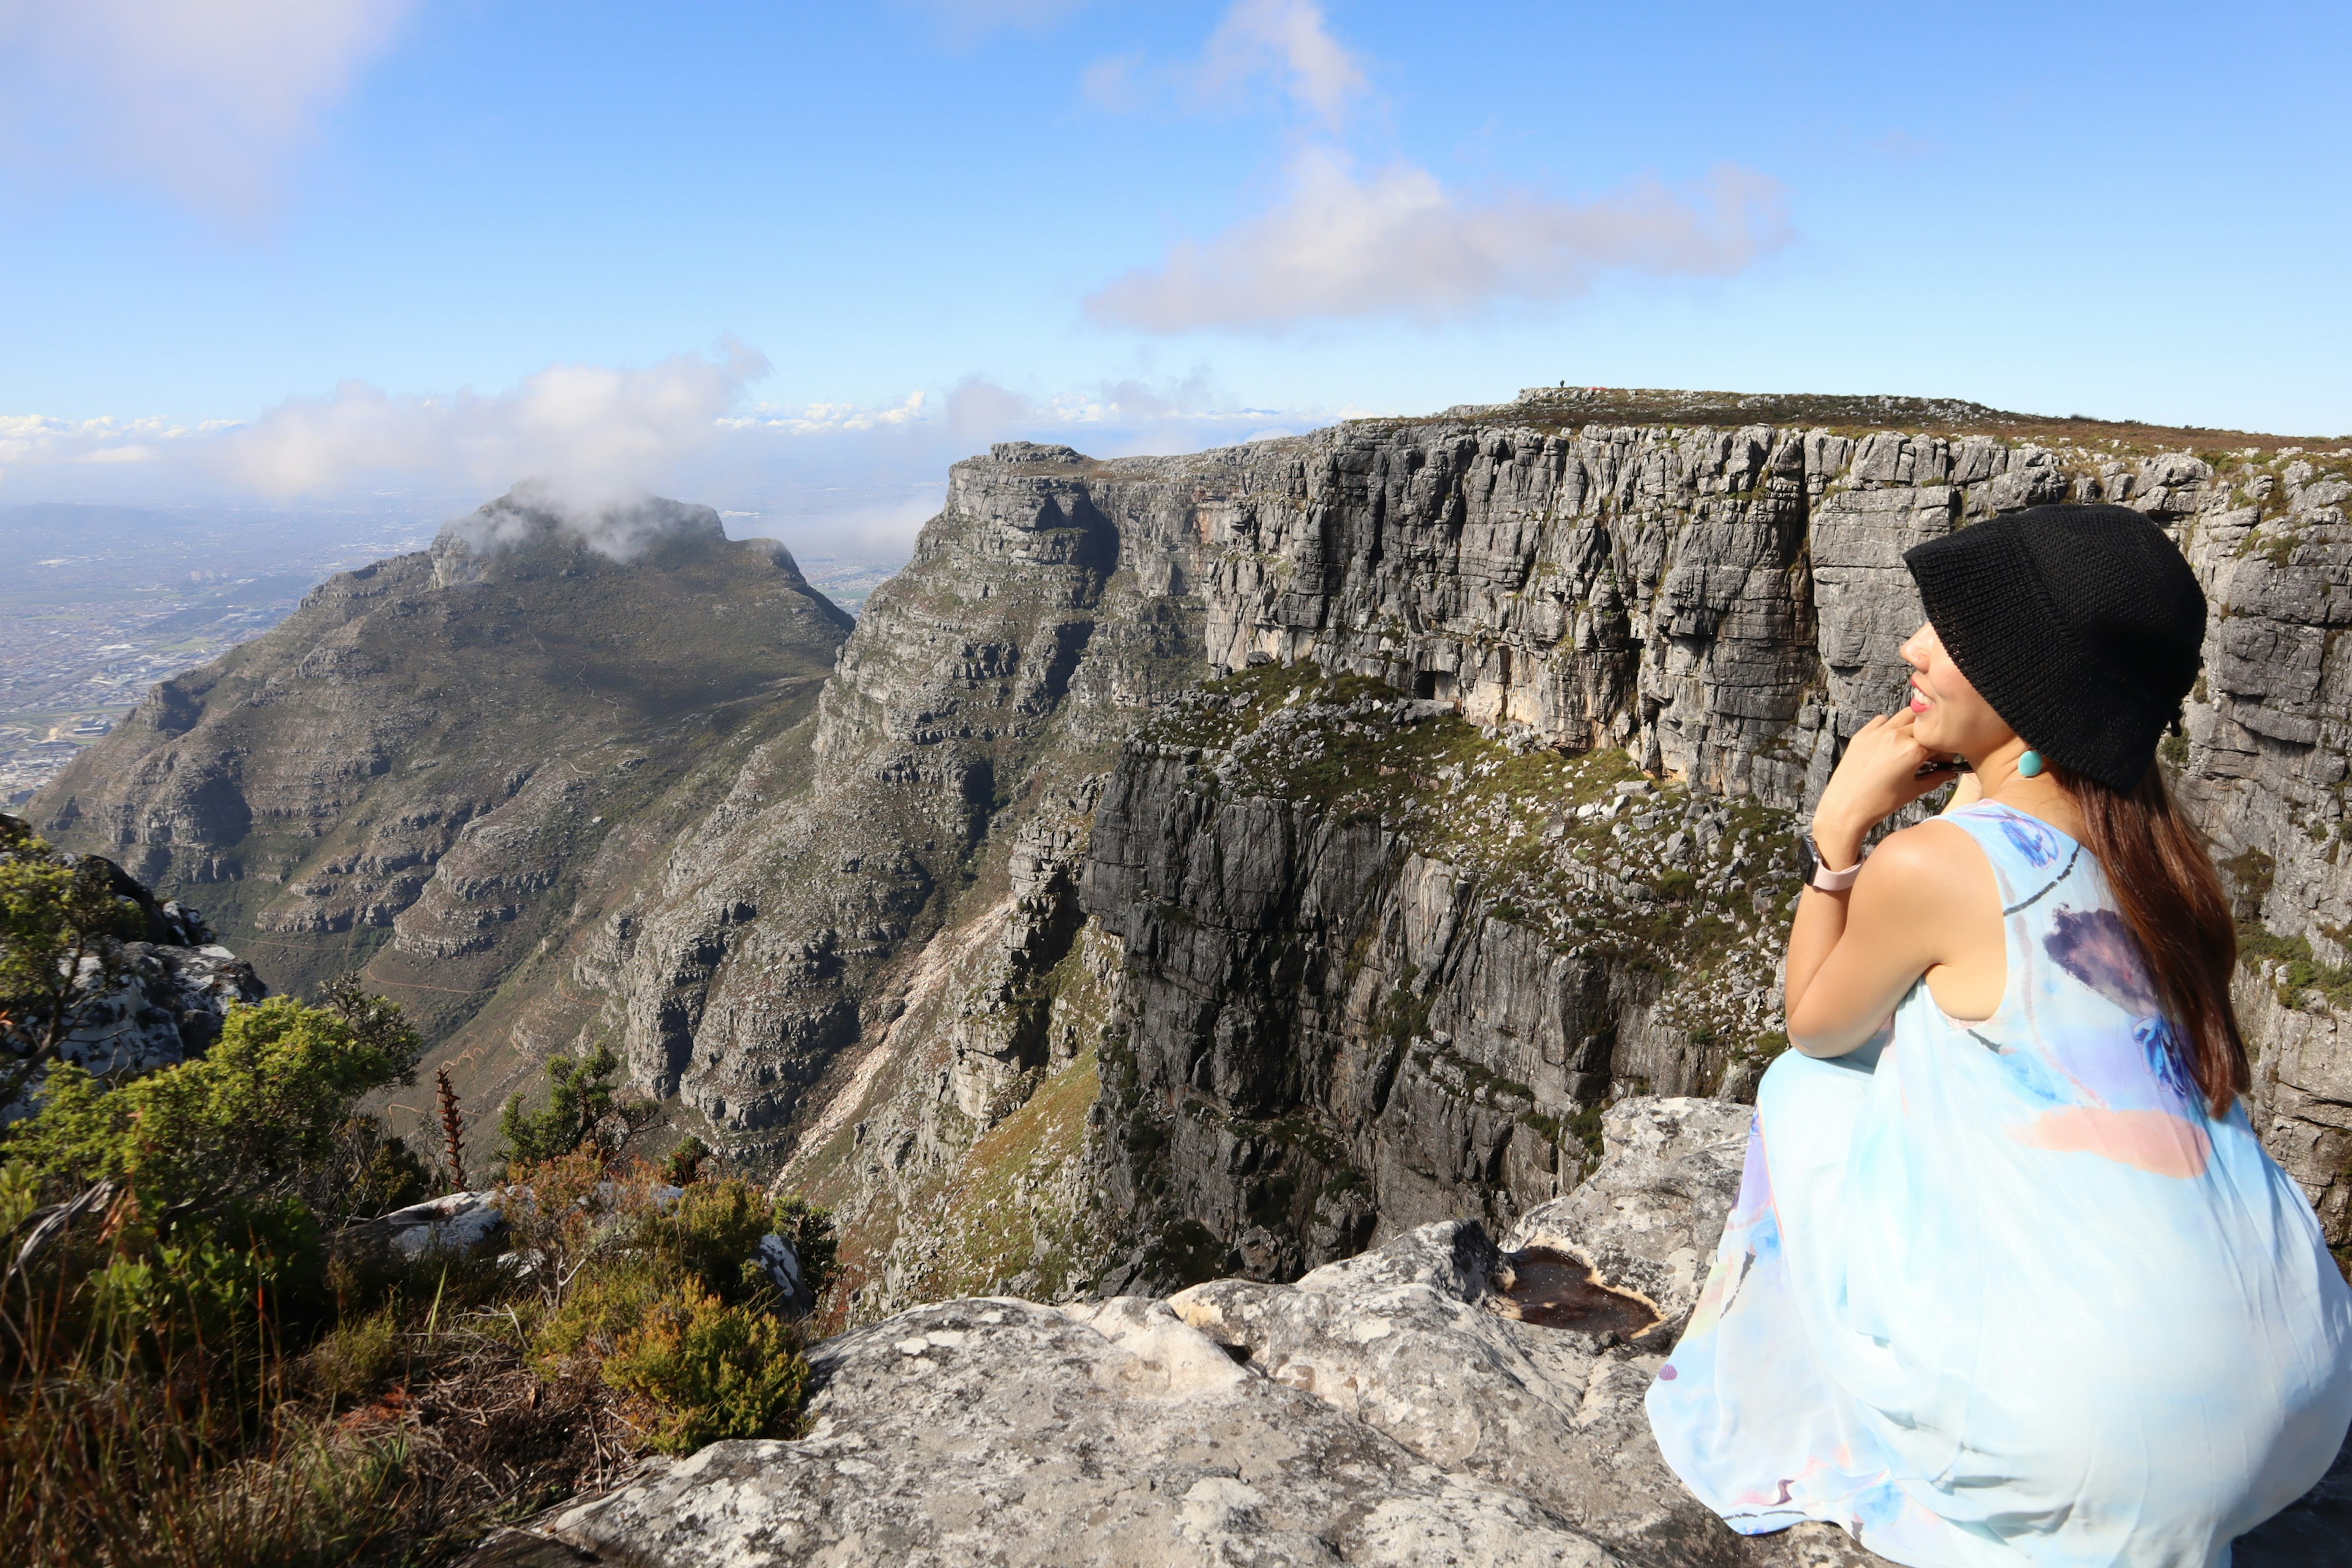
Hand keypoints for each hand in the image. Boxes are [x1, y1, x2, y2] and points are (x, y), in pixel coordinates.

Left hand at [1811, 710, 1958, 867]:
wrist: (1845, 807)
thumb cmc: (1880, 803)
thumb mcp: (1913, 791)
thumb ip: (1936, 778)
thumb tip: (1950, 772)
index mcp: (1912, 750)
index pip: (1938, 741)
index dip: (1944, 751)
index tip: (1943, 760)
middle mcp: (1895, 736)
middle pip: (1924, 724)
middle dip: (1930, 736)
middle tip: (1928, 751)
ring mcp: (1877, 733)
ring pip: (1904, 716)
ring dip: (1912, 725)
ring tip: (1910, 743)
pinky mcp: (1862, 734)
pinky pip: (1882, 721)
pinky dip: (1890, 726)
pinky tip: (1889, 741)